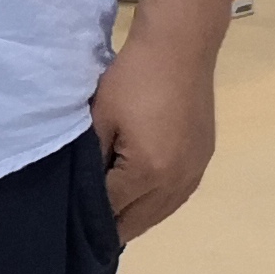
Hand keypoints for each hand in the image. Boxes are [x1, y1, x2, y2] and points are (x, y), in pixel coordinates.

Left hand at [88, 22, 219, 240]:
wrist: (180, 48)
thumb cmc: (133, 79)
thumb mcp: (100, 119)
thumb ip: (91, 162)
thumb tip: (83, 195)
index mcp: (147, 173)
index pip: (111, 212)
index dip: (88, 217)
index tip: (70, 221)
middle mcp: (176, 182)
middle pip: (138, 222)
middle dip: (111, 225)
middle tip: (85, 223)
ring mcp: (194, 173)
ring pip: (160, 214)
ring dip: (135, 216)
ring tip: (110, 212)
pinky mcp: (204, 161)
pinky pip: (176, 197)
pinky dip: (156, 203)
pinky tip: (140, 196)